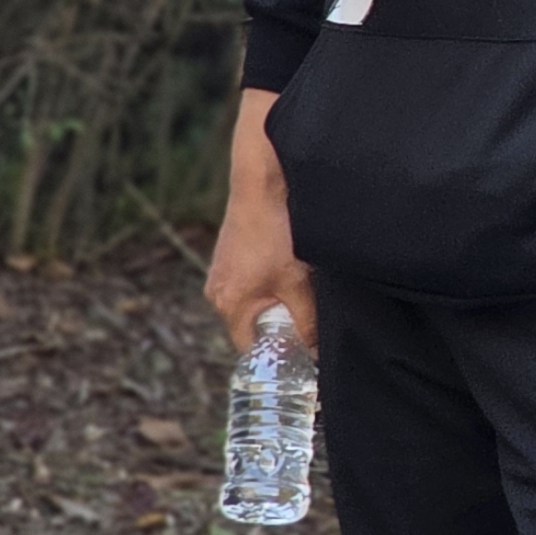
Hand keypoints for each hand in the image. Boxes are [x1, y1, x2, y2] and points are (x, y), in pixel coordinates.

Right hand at [205, 89, 314, 354]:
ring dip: (283, 299)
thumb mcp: (298, 282)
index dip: (278, 354)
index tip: (305, 355)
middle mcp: (220, 288)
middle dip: (283, 325)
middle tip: (314, 320)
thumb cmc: (277, 231)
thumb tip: (316, 351)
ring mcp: (226, 268)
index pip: (250, 348)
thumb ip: (306, 320)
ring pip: (259, 299)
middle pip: (254, 324)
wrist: (264, 179)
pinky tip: (297, 265)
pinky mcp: (236, 250)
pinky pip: (257, 278)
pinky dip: (277, 279)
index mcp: (229, 303)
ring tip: (308, 287)